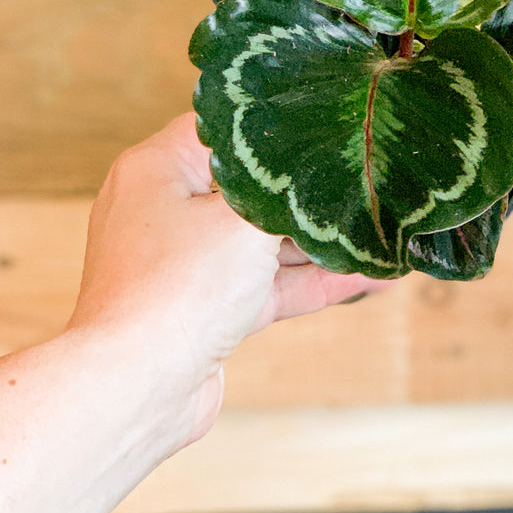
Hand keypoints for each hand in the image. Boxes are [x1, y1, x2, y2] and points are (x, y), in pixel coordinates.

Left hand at [69, 113, 393, 443]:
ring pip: (261, 243)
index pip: (224, 131)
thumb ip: (287, 192)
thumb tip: (319, 173)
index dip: (276, 126)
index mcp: (157, 169)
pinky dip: (309, 281)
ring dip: (317, 243)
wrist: (137, 387)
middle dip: (307, 194)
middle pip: (249, 190)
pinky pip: (264, 285)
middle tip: (362, 182)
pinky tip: (364, 275)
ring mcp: (184, 264)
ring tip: (375, 231)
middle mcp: (164, 211)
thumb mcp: (244, 220)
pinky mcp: (203, 310)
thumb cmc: (175, 290)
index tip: (325, 125)